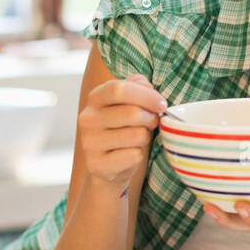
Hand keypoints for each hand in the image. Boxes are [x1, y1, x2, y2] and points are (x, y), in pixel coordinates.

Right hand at [78, 72, 165, 188]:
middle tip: (153, 122)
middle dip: (151, 118)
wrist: (109, 164)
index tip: (162, 104)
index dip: (146, 95)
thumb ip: (137, 87)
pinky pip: (133, 156)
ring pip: (136, 135)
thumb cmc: (124, 128)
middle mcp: (88, 118)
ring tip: (140, 138)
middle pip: (131, 113)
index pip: (119, 89)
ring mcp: (90, 142)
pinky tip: (131, 154)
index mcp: (95, 98)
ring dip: (146, 137)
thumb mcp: (129, 103)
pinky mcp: (97, 164)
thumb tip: (145, 84)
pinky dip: (139, 155)